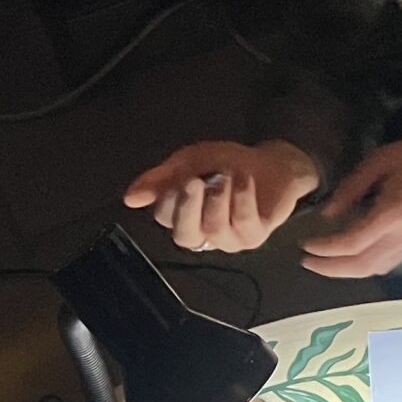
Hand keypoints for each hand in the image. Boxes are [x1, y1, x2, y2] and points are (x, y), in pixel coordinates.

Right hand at [123, 139, 318, 252]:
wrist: (272, 163)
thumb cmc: (229, 163)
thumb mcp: (190, 162)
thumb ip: (161, 180)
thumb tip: (130, 199)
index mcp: (184, 216)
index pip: (164, 217)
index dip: (169, 197)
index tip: (180, 176)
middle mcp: (204, 233)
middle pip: (184, 236)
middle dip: (187, 208)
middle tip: (194, 181)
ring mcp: (229, 238)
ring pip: (213, 230)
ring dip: (218, 198)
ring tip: (225, 176)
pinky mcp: (254, 237)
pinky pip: (243, 223)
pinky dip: (242, 198)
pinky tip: (243, 181)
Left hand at [297, 130, 401, 278]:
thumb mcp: (380, 161)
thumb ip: (351, 188)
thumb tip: (327, 215)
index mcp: (391, 214)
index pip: (351, 243)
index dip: (325, 248)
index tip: (305, 244)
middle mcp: (401, 237)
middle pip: (359, 266)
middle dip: (329, 268)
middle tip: (306, 261)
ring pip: (372, 270)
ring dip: (344, 272)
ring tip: (323, 263)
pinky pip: (383, 265)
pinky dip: (362, 268)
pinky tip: (349, 260)